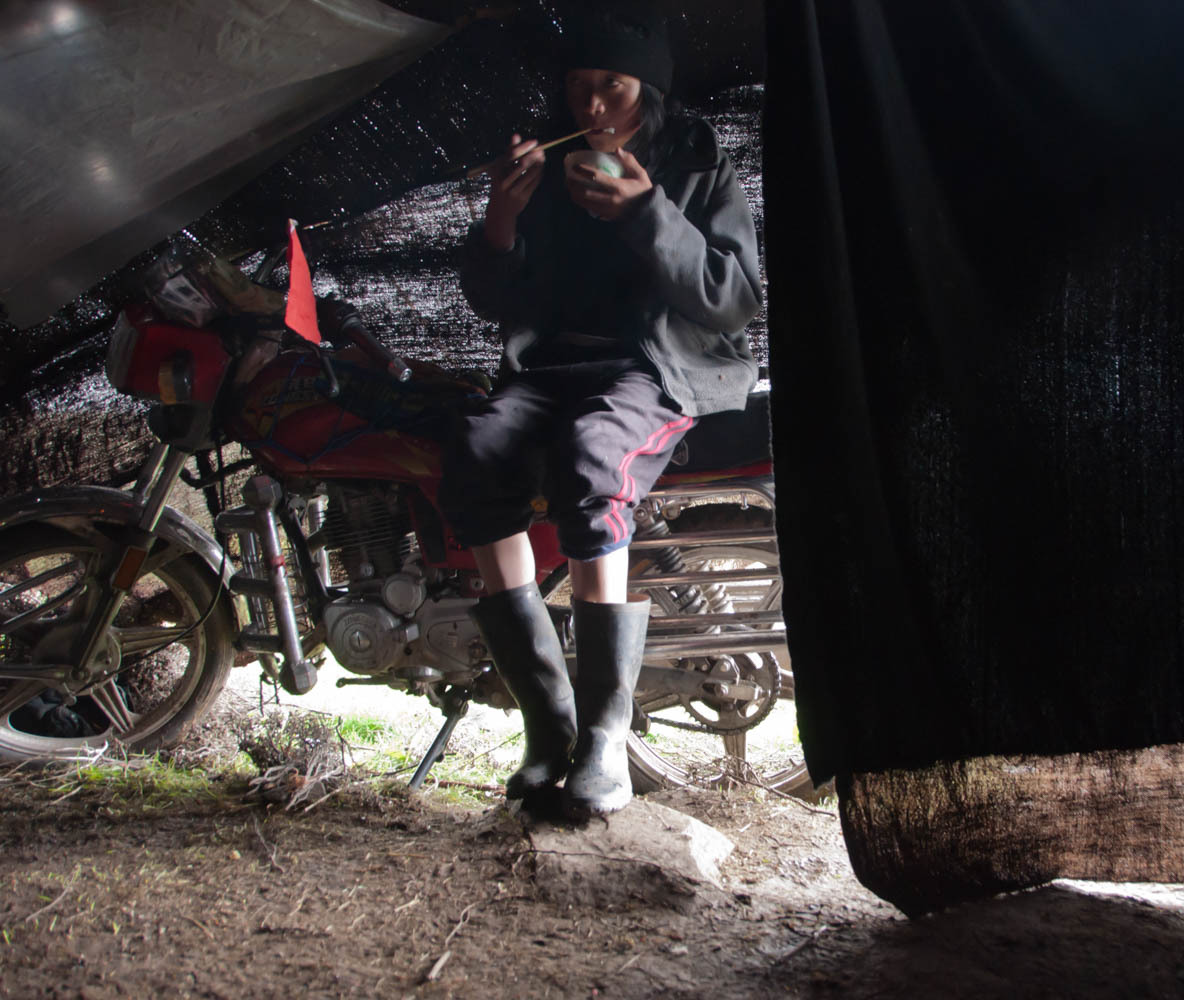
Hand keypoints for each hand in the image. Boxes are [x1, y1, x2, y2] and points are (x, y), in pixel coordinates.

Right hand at [484, 133, 544, 249]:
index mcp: (497, 172)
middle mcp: (504, 182)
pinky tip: (541, 168)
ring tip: (542, 157)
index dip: (524, 147)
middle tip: (541, 149)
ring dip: (539, 163)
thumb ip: (509, 153)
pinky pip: (535, 182)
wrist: (500, 211)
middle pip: (523, 164)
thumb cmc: (501, 185)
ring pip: (531, 173)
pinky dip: (540, 173)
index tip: (534, 142)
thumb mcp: (501, 169)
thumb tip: (516, 136)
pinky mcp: (523, 198)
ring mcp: (514, 191)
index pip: (512, 155)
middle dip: (534, 155)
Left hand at [565, 148, 651, 220]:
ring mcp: (608, 210)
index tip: (575, 166)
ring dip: (575, 195)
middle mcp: (611, 199)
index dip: (584, 171)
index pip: (596, 177)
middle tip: (567, 177)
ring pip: (586, 203)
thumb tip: (617, 149)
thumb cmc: (644, 191)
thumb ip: (629, 161)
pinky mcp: (607, 216)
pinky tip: (577, 197)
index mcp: (619, 187)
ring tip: (569, 187)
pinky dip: (581, 203)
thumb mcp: (640, 174)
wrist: (649, 213)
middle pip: (586, 193)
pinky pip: (590, 209)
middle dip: (574, 185)